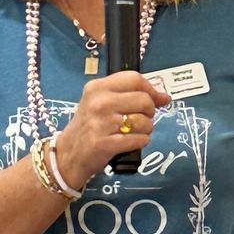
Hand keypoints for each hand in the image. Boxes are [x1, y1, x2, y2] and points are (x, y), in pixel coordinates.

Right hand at [52, 71, 168, 188]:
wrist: (69, 154)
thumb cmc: (90, 126)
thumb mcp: (102, 103)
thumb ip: (131, 95)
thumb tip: (164, 97)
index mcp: (97, 87)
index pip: (135, 79)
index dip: (151, 90)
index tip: (156, 99)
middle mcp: (99, 102)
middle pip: (144, 100)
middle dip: (149, 112)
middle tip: (139, 119)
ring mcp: (101, 123)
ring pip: (144, 121)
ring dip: (145, 129)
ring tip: (132, 131)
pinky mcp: (105, 144)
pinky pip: (139, 139)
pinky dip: (140, 142)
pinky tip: (129, 142)